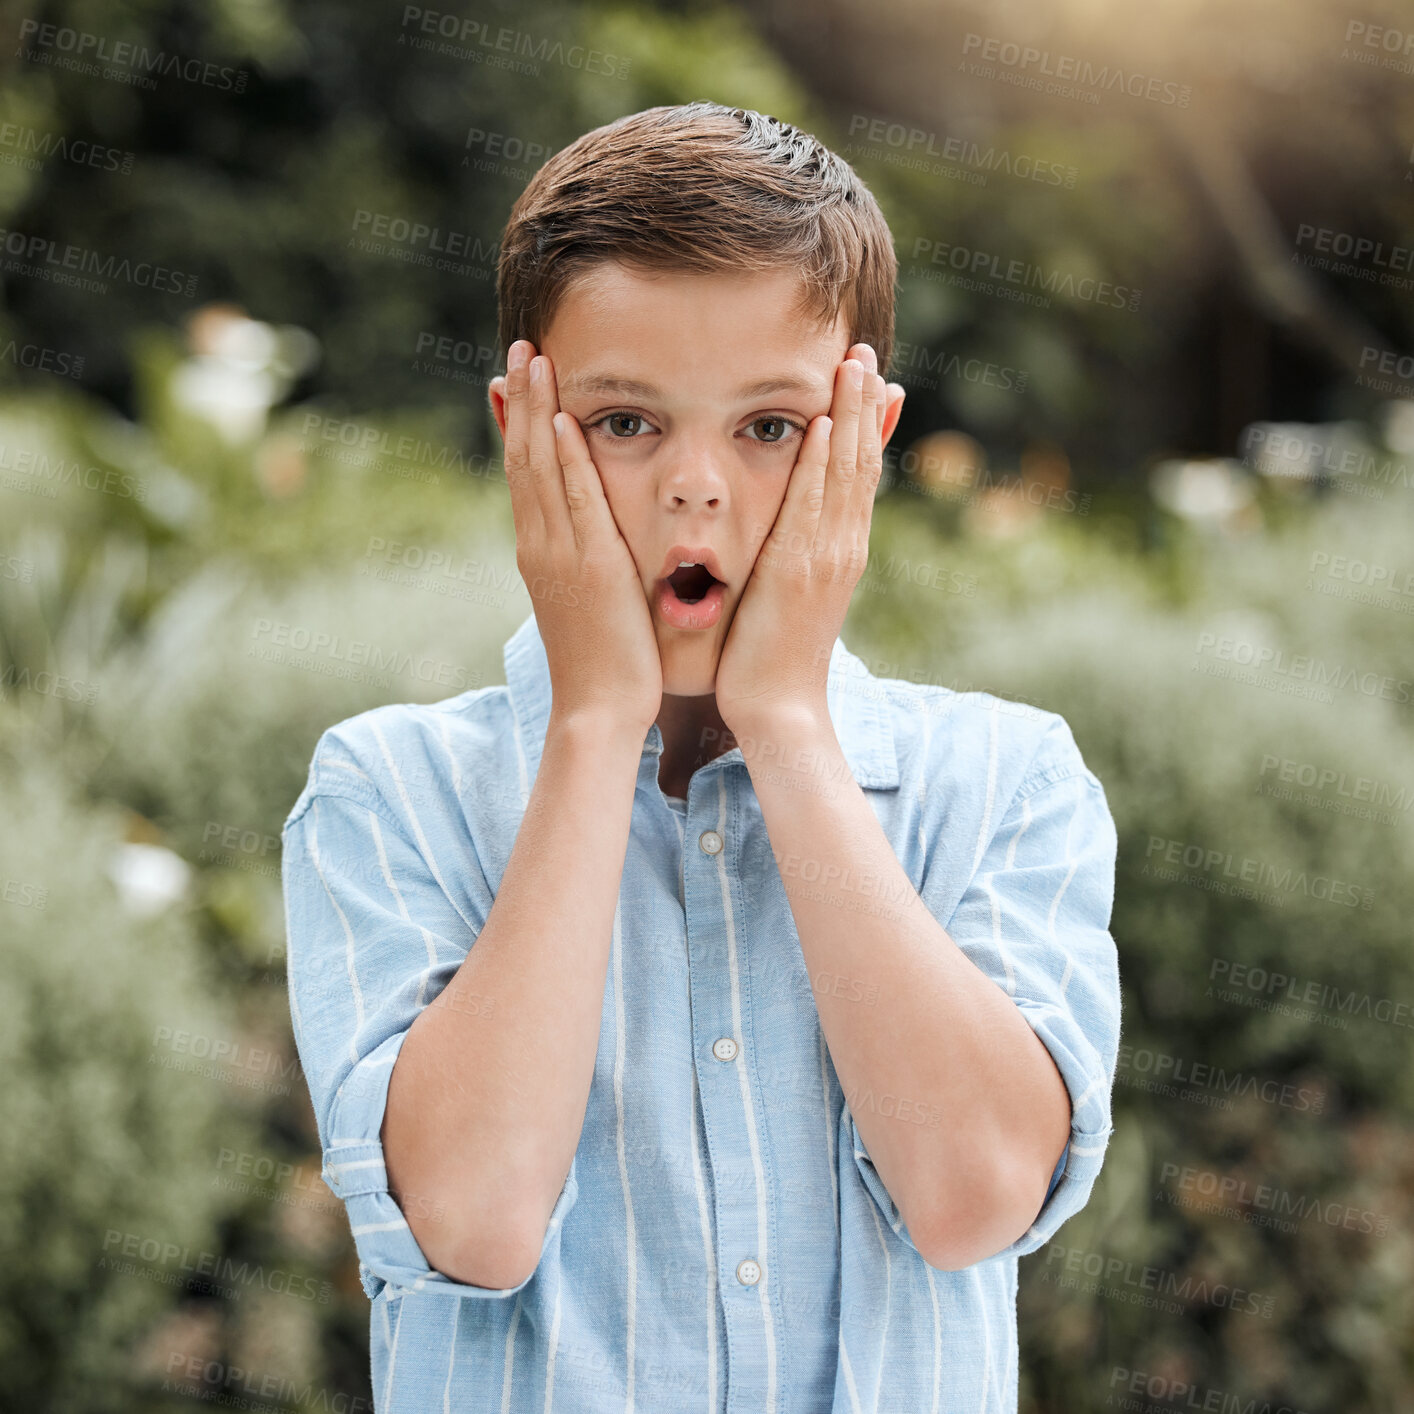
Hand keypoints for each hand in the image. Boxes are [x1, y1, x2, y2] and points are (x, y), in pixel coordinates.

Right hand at [491, 340, 662, 735]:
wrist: (599, 709)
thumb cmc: (605, 663)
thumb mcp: (590, 601)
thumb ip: (588, 563)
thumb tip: (593, 539)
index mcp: (541, 552)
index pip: (525, 474)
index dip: (519, 423)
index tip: (516, 378)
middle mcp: (540, 545)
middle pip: (522, 458)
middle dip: (519, 400)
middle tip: (519, 347)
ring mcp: (558, 554)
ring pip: (539, 468)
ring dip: (534, 410)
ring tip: (532, 358)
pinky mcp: (586, 566)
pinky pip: (572, 501)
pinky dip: (562, 459)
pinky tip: (558, 419)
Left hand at [714, 343, 901, 736]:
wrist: (778, 709)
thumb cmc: (771, 659)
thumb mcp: (787, 597)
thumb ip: (792, 557)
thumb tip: (788, 531)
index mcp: (840, 551)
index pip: (859, 475)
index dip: (867, 425)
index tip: (871, 379)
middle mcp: (842, 547)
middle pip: (862, 462)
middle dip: (865, 405)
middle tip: (867, 351)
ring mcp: (827, 557)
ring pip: (846, 473)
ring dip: (851, 415)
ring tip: (855, 364)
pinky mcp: (800, 570)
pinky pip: (813, 504)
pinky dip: (822, 461)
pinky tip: (824, 422)